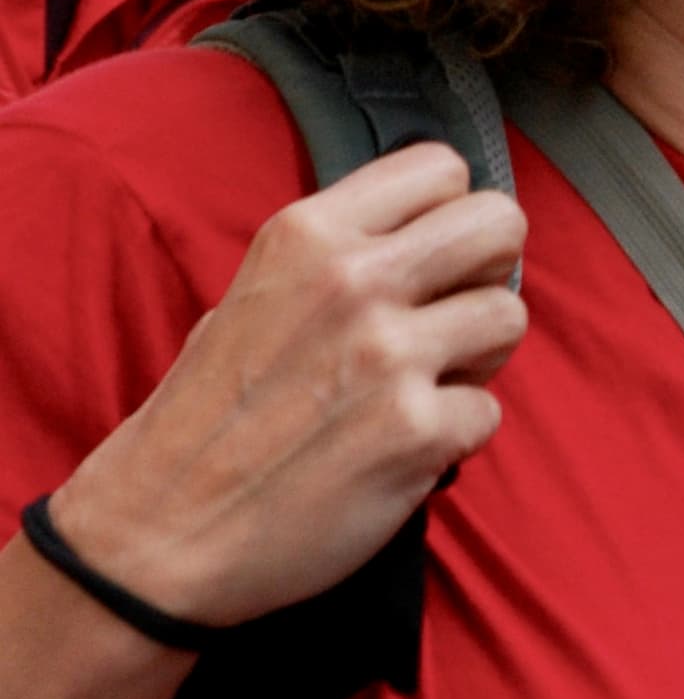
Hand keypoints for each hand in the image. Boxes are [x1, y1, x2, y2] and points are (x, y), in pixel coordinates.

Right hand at [52, 144, 527, 635]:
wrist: (159, 531)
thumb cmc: (207, 416)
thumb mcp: (252, 295)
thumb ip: (339, 258)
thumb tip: (428, 239)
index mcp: (309, 235)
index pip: (441, 168)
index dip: (449, 214)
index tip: (430, 254)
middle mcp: (355, 282)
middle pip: (501, 223)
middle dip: (488, 269)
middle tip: (448, 313)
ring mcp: (391, 355)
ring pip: (510, 316)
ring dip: (478, 356)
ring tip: (416, 385)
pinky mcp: (418, 430)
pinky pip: (489, 411)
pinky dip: (454, 434)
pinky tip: (398, 448)